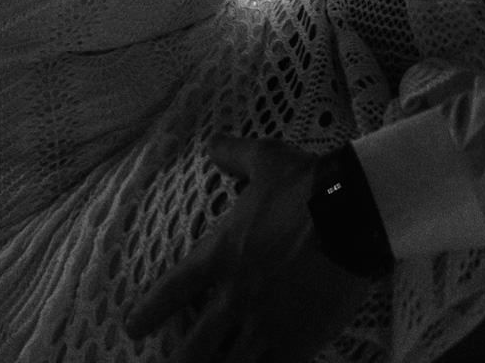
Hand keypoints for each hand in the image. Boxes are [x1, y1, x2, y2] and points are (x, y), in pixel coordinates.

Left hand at [125, 136, 371, 362]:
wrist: (351, 213)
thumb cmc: (305, 186)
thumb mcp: (265, 159)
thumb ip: (235, 154)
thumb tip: (213, 144)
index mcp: (221, 254)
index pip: (174, 290)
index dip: (149, 312)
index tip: (133, 328)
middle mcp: (235, 296)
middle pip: (194, 346)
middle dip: (177, 362)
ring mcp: (265, 324)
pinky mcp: (298, 343)